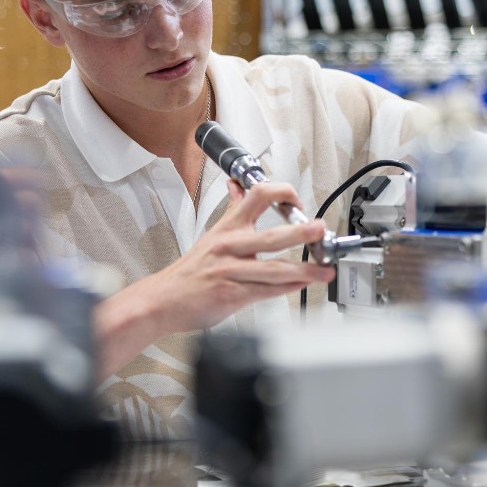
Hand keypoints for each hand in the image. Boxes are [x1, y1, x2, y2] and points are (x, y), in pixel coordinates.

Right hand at [94, 181, 333, 378]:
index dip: (281, 193)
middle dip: (300, 233)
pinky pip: (265, 290)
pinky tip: (302, 286)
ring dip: (304, 270)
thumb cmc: (189, 271)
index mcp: (228, 227)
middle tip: (320, 230)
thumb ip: (232, 211)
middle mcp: (230, 246)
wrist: (162, 299)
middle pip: (270, 236)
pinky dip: (287, 288)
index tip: (297, 201)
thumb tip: (238, 187)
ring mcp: (231, 271)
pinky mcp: (231, 294)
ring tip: (323, 270)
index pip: (257, 196)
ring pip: (274, 269)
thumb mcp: (211, 235)